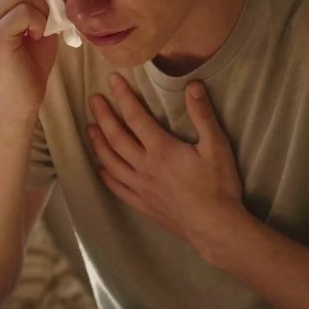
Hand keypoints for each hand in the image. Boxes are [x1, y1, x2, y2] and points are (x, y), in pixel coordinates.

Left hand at [88, 74, 249, 246]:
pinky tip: (101, 169)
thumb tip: (192, 86)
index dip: (123, 96)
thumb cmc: (219, 186)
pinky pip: (118, 189)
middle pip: (116, 137)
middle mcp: (145, 167)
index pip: (135, 117)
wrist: (215, 228)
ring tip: (90, 129)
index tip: (112, 80)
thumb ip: (203, 115)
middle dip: (103, 116)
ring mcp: (141, 187)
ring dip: (98, 144)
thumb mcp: (216, 146)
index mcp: (161, 149)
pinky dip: (106, 177)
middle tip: (93, 100)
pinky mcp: (143, 205)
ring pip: (111, 162)